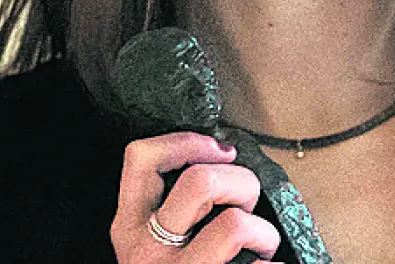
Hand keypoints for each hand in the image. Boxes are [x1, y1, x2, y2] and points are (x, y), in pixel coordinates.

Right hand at [110, 131, 281, 262]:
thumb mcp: (155, 244)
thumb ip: (173, 206)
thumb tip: (222, 155)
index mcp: (129, 229)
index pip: (141, 159)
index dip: (186, 141)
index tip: (219, 150)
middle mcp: (147, 253)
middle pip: (200, 181)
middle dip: (242, 182)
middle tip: (248, 203)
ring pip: (236, 224)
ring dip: (265, 231)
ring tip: (262, 246)